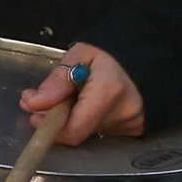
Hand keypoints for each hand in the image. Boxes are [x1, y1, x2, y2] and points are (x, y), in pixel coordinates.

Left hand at [22, 44, 150, 147]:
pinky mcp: (135, 129)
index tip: (36, 113)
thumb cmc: (113, 50)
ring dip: (76, 117)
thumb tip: (34, 104)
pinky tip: (97, 102)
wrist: (147, 53)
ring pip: (88, 131)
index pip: (72, 130)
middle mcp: (123, 112)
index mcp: (108, 91)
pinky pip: (102, 130)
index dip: (49, 126)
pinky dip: (92, 119)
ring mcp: (132, 124)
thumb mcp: (80, 54)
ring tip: (83, 94)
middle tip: (57, 96)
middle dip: (60, 117)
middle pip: (78, 130)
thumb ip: (57, 81)